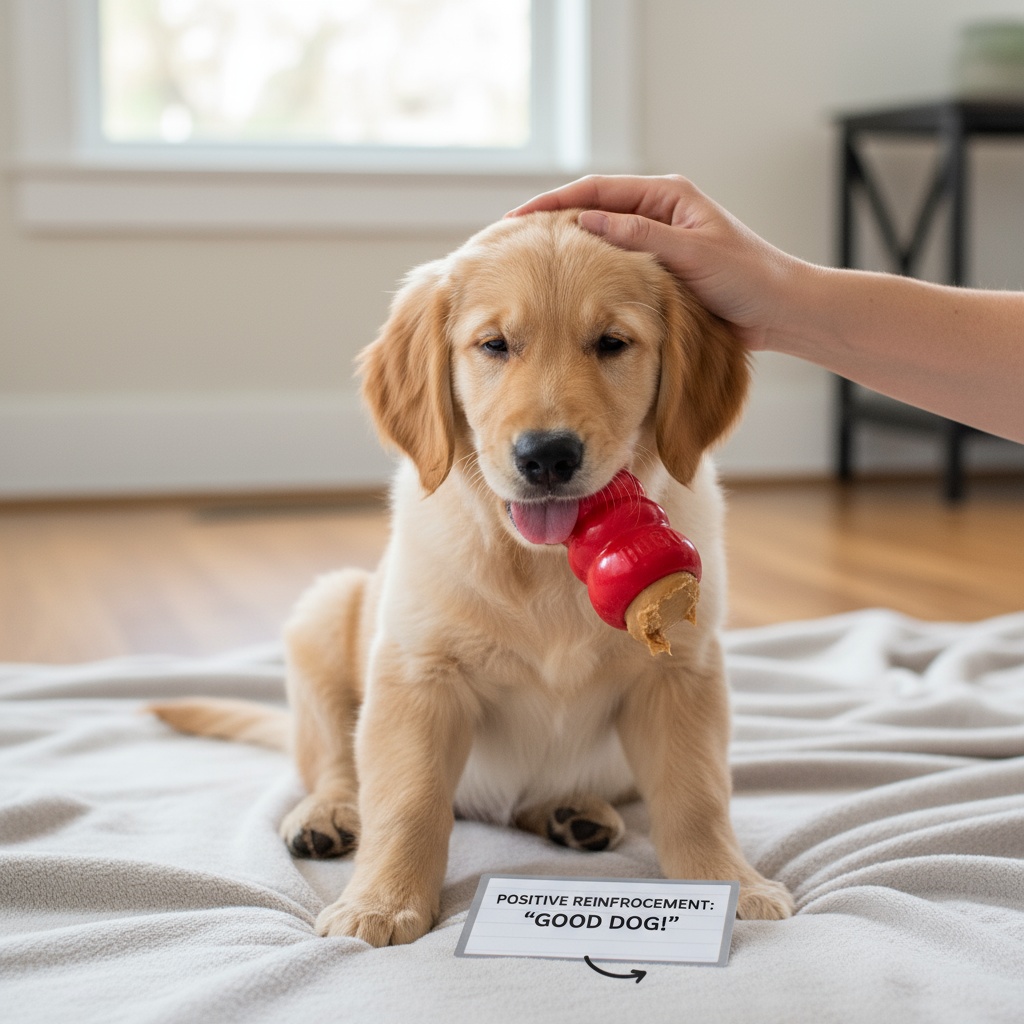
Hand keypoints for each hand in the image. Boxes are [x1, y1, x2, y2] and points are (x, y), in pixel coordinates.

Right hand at [509, 174, 805, 350]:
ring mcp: (655, 243)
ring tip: (528, 265)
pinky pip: (613, 268)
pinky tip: (565, 289)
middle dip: (551, 224)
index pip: (596, 190)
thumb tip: (585, 220)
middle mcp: (657, 214)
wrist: (780, 313)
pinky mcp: (657, 272)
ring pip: (599, 241)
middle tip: (510, 242)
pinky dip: (588, 275)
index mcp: (667, 196)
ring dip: (567, 252)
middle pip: (591, 211)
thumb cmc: (748, 279)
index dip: (553, 203)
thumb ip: (639, 236)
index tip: (517, 219)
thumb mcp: (691, 254)